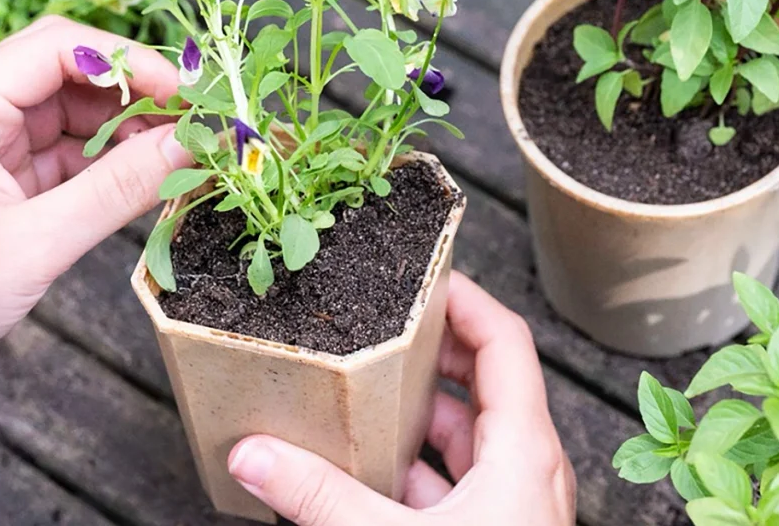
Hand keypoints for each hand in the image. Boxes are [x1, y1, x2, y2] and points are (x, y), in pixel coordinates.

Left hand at [0, 16, 190, 348]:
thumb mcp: (40, 240)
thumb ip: (118, 188)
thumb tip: (186, 146)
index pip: (55, 48)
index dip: (125, 62)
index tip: (180, 92)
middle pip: (69, 71)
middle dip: (133, 92)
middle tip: (189, 119)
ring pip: (76, 110)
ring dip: (129, 127)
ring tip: (178, 150)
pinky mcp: (11, 174)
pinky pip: (72, 149)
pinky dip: (113, 159)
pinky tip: (149, 172)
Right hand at [226, 272, 576, 525]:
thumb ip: (318, 495)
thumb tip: (251, 453)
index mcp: (524, 452)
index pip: (505, 342)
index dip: (466, 300)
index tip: (421, 275)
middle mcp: (528, 470)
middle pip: (485, 381)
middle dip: (430, 352)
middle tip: (381, 325)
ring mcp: (511, 504)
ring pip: (466, 435)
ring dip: (417, 412)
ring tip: (363, 388)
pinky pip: (453, 481)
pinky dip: (412, 466)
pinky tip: (363, 467)